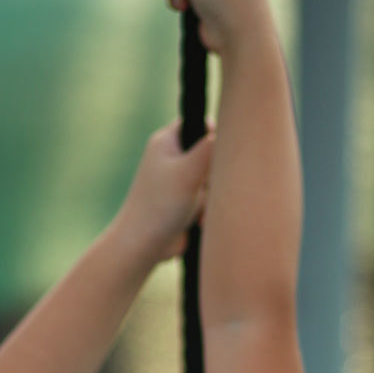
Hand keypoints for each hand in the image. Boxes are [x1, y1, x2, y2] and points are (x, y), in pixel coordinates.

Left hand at [116, 120, 214, 263]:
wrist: (143, 247)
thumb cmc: (159, 207)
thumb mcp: (187, 173)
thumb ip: (209, 149)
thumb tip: (230, 130)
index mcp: (168, 141)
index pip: (200, 124)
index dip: (215, 138)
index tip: (218, 157)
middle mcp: (173, 158)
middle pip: (212, 156)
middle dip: (215, 177)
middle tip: (206, 188)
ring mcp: (180, 181)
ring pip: (214, 181)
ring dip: (212, 199)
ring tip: (199, 212)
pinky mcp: (186, 203)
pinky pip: (209, 201)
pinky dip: (208, 212)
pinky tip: (199, 223)